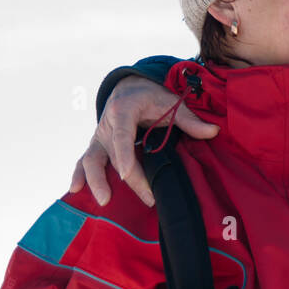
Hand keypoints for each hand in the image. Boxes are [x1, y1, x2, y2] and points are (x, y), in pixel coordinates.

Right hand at [68, 75, 218, 205]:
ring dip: (95, 180)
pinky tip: (75, 191)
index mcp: (123, 109)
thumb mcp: (171, 101)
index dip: (124, 155)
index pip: (122, 134)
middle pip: (113, 155)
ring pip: (91, 159)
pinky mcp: (96, 146)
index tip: (127, 175)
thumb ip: (189, 119)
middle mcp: (107, 124)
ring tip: (104, 201)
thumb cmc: (151, 95)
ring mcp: (99, 136)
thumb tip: (213, 132)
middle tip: (147, 198)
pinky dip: (78, 175)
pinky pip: (84, 161)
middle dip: (129, 178)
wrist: (129, 87)